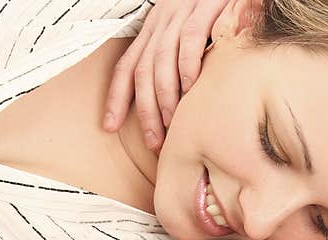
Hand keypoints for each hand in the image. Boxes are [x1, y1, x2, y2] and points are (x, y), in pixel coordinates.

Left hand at [103, 0, 228, 151]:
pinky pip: (190, 39)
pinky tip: (190, 88)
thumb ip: (181, 62)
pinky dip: (188, 66)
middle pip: (142, 70)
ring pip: (162, 59)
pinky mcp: (203, 8)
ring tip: (171, 123)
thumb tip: (179, 103)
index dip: (116, 97)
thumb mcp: (191, 34)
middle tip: (154, 139)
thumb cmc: (217, 11)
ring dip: (165, 95)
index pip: (126, 66)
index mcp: (153, 31)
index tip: (110, 125)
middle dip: (144, 109)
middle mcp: (160, 23)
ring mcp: (180, 14)